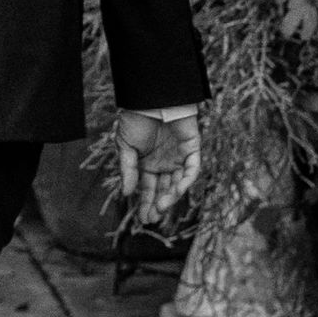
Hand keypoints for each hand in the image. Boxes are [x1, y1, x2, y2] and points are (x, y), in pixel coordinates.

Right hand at [116, 109, 201, 227]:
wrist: (151, 97)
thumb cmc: (136, 118)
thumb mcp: (125, 146)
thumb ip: (128, 170)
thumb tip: (126, 193)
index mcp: (148, 164)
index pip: (148, 189)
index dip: (146, 204)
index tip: (142, 219)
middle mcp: (164, 163)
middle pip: (164, 190)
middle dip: (158, 205)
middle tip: (152, 219)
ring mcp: (179, 158)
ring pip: (178, 183)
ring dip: (171, 197)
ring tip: (161, 208)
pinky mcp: (192, 149)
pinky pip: (192, 169)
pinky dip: (186, 181)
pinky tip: (176, 191)